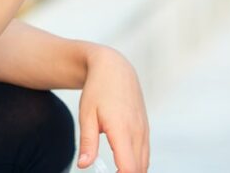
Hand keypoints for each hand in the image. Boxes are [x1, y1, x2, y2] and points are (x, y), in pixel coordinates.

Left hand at [77, 46, 150, 171]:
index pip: (129, 168)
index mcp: (121, 129)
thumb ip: (87, 142)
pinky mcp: (145, 128)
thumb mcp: (86, 115)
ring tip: (114, 171)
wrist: (115, 67)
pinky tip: (122, 163)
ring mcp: (144, 130)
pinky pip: (145, 153)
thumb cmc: (97, 90)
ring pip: (144, 163)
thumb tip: (83, 165)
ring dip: (132, 171)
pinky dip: (137, 163)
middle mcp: (137, 131)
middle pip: (139, 170)